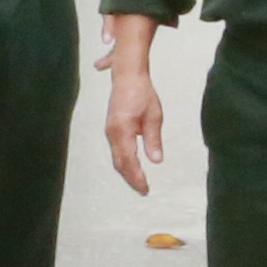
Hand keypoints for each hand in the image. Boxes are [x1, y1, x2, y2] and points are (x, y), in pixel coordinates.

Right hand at [104, 56, 162, 195]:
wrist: (127, 76)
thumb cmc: (141, 93)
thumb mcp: (153, 116)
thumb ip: (153, 140)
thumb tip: (156, 160)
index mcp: (122, 131)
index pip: (129, 161)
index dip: (136, 177)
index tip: (145, 189)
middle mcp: (112, 133)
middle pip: (120, 163)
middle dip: (131, 178)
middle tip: (143, 190)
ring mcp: (109, 131)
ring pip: (116, 158)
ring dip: (127, 171)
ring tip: (139, 182)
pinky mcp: (111, 129)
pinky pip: (116, 151)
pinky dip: (123, 162)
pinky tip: (132, 167)